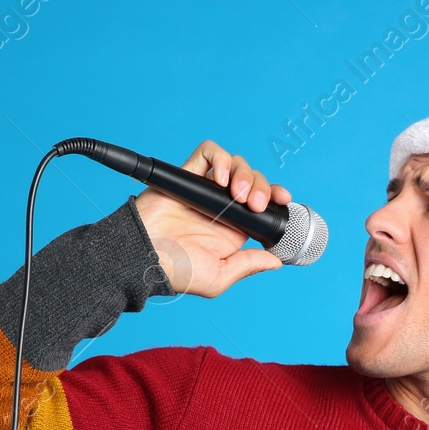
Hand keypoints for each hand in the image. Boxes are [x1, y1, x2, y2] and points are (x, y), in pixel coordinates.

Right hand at [133, 140, 292, 297]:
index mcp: (235, 228)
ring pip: (236, 164)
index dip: (276, 196)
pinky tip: (219, 178)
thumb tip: (276, 262)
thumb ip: (248, 265)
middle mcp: (223, 206)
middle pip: (254, 179)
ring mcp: (206, 189)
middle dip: (261, 186)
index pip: (264, 202)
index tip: (284, 200)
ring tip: (237, 193)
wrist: (145, 256)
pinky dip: (220, 158)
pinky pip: (208, 152)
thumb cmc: (176, 273)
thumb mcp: (219, 276)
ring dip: (244, 173)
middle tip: (254, 204)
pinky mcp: (188, 175)